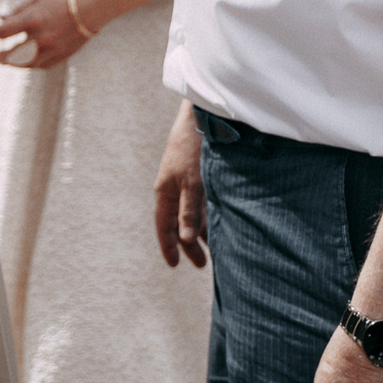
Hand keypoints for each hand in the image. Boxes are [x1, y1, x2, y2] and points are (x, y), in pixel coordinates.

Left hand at [0, 0, 96, 70]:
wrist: (96, 4)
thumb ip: (19, 10)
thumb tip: (2, 18)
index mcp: (33, 20)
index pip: (3, 32)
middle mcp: (41, 38)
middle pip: (13, 54)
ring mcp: (53, 49)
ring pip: (27, 63)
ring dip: (14, 63)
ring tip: (5, 60)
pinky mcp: (64, 54)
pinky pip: (43, 65)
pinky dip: (32, 64)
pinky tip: (26, 61)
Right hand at [154, 105, 206, 268]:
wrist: (201, 116)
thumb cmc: (194, 148)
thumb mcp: (193, 183)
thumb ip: (189, 211)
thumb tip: (184, 239)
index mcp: (165, 191)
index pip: (164, 226)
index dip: (168, 246)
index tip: (174, 265)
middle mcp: (173, 188)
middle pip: (178, 222)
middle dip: (187, 244)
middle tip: (201, 264)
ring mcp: (185, 180)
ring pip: (191, 213)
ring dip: (200, 231)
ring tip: (214, 248)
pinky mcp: (197, 173)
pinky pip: (200, 202)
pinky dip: (207, 215)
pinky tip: (219, 222)